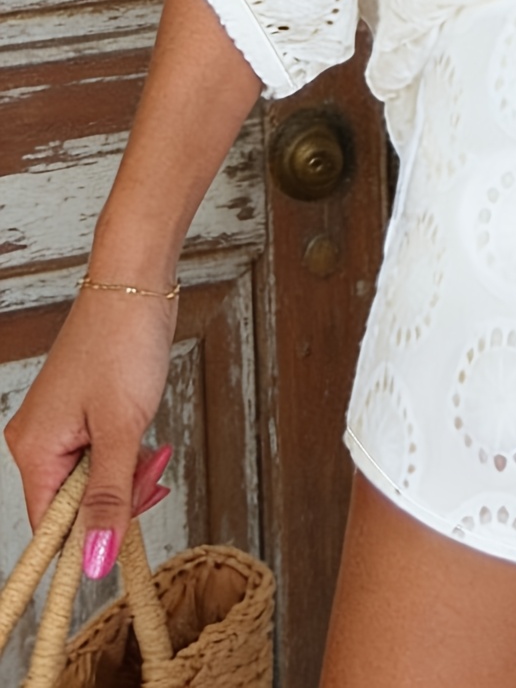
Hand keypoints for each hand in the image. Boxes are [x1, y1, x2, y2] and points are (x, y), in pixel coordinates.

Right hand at [3, 287, 177, 573]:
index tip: (126, 534)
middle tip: (154, 472)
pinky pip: (102, 453)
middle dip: (120, 497)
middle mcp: (38, 440)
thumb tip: (95, 559)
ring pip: (93, 478)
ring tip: (156, 451)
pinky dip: (127, 453)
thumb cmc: (123, 343)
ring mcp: (60, 425)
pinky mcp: (83, 411)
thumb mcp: (123, 428)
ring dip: (129, 474)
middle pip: (74, 504)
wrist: (135, 282)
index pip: (48, 525)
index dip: (89, 537)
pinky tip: (148, 440)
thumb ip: (110, 497)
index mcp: (34, 449)